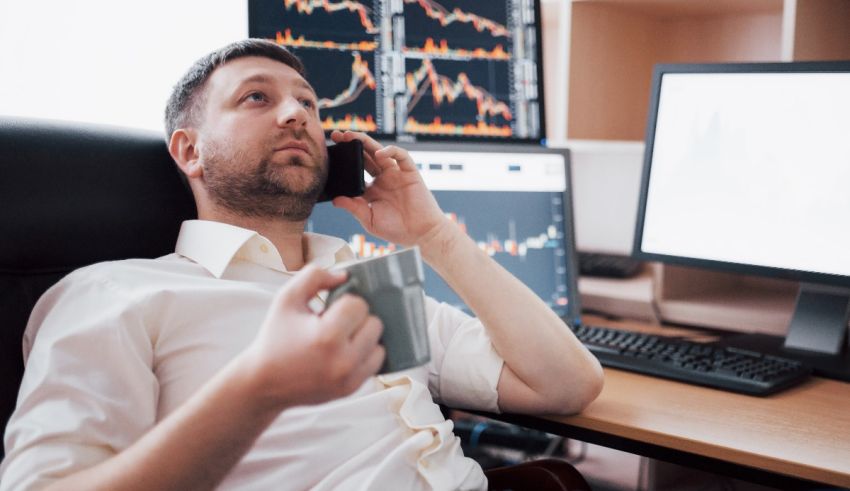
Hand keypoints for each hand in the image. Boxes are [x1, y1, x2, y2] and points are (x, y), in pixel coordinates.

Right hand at [243, 265, 384, 409]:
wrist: (263, 382)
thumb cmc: (275, 337)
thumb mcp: (286, 299)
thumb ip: (314, 276)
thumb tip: (345, 275)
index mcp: (327, 335)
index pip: (358, 305)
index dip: (344, 302)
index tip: (328, 310)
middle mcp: (343, 360)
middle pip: (374, 324)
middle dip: (356, 320)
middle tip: (335, 324)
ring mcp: (349, 378)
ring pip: (379, 345)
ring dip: (364, 338)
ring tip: (342, 339)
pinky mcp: (351, 389)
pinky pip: (375, 365)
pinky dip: (364, 356)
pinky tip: (346, 352)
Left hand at [329, 130, 449, 246]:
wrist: (421, 234)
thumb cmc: (396, 229)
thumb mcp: (369, 219)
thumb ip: (353, 207)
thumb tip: (335, 199)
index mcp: (371, 189)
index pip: (354, 169)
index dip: (343, 160)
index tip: (329, 154)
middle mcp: (382, 178)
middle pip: (364, 155)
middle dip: (350, 143)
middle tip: (335, 135)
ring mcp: (396, 174)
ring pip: (379, 151)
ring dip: (365, 141)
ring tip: (350, 136)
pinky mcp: (410, 172)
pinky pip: (401, 156)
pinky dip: (391, 151)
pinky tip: (380, 153)